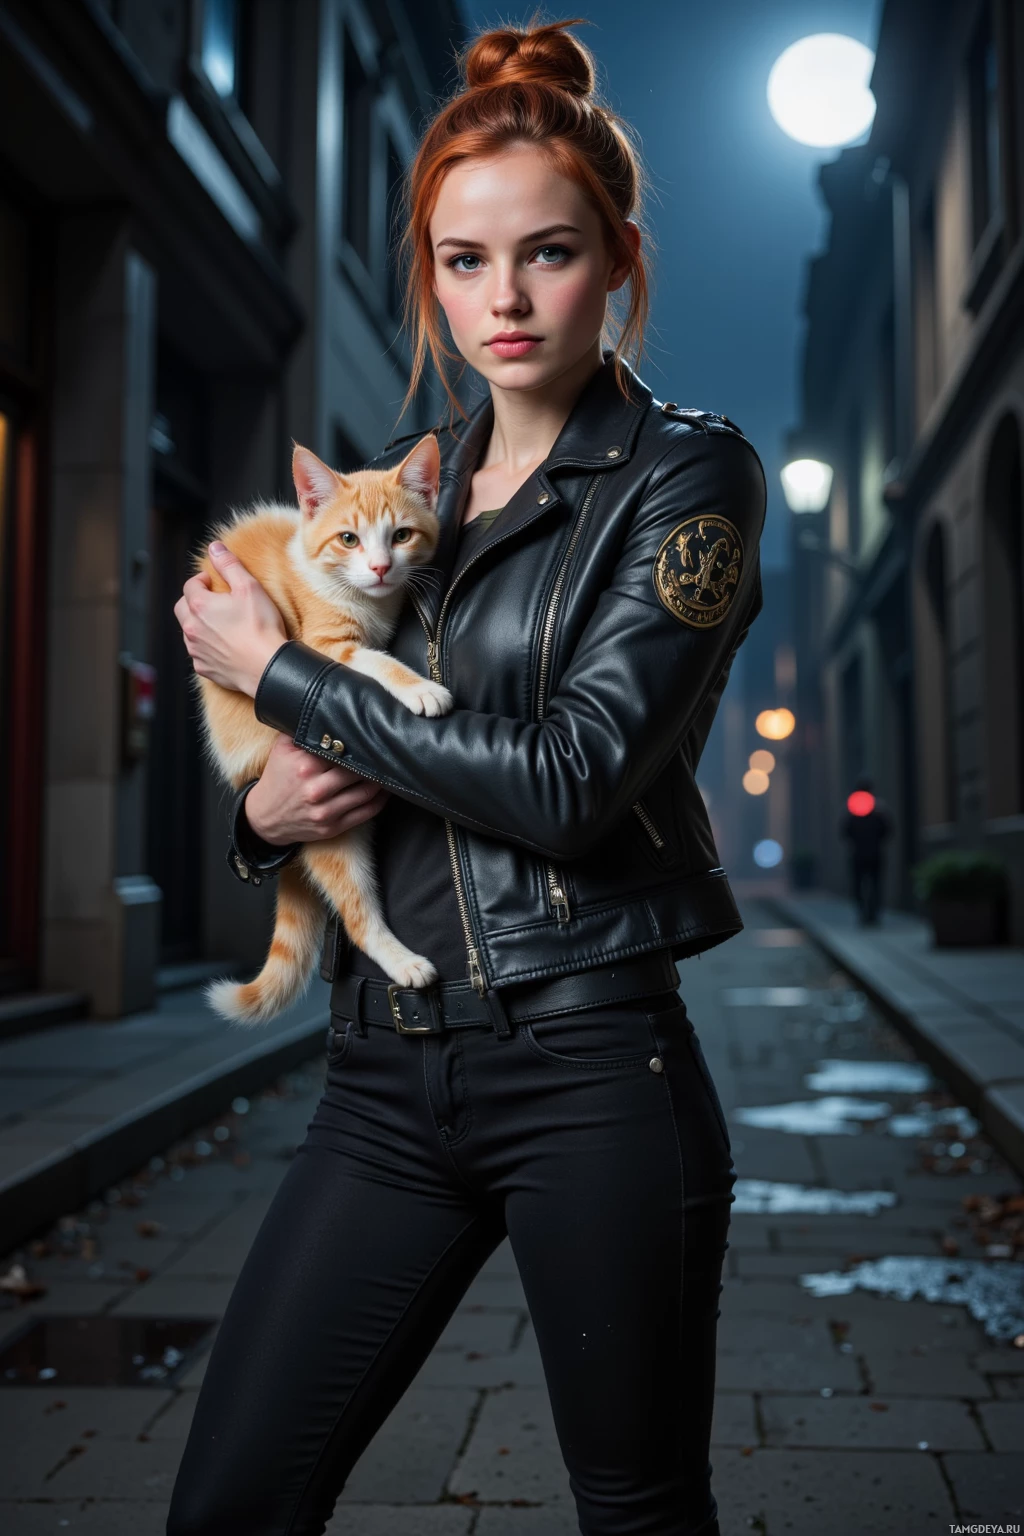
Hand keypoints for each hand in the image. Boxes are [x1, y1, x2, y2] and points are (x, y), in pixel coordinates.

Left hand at [175, 542, 286, 696]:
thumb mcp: (249, 587)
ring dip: (198, 624)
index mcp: (200, 606)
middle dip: (193, 601)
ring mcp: (196, 650)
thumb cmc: (260, 627)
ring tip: (219, 623)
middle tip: (212, 600)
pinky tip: (223, 645)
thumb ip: (229, 565)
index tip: (213, 582)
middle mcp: (192, 628)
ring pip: (188, 631)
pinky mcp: (204, 668)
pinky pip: (198, 653)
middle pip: (182, 608)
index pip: (190, 585)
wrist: (267, 667)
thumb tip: (215, 547)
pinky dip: (206, 647)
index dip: (201, 581)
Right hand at [245, 734, 390, 843]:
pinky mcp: (333, 827)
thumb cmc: (277, 778)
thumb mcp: (281, 749)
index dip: (358, 744)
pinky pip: (366, 813)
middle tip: (384, 752)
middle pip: (357, 771)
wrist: (264, 817)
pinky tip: (385, 791)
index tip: (369, 738)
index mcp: (305, 767)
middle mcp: (316, 790)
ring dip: (380, 780)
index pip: (342, 751)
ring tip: (387, 769)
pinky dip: (380, 801)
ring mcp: (326, 812)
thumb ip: (301, 730)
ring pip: (366, 792)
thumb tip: (323, 710)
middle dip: (372, 762)